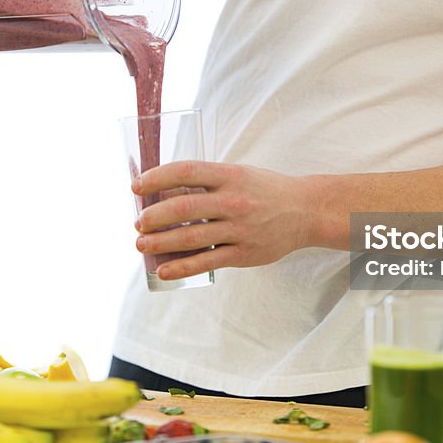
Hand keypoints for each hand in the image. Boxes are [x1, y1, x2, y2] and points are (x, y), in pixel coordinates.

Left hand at [132, 162, 318, 280]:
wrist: (305, 211)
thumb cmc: (264, 190)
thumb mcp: (238, 175)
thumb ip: (206, 182)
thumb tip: (162, 193)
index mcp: (230, 175)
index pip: (187, 171)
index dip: (157, 177)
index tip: (136, 186)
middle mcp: (234, 201)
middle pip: (185, 207)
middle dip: (154, 216)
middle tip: (138, 222)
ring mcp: (240, 229)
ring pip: (192, 237)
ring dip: (161, 242)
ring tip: (142, 244)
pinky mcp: (244, 253)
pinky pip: (207, 261)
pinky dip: (182, 267)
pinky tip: (164, 270)